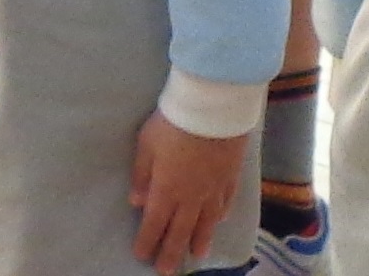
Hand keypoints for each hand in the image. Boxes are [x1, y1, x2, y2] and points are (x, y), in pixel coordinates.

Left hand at [128, 112, 244, 274]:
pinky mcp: (231, 178)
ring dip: (199, 241)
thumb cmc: (173, 123)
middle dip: (171, 252)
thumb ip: (142, 174)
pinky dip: (220, 217)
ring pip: (206, 223)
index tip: (142, 256)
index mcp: (167, 190)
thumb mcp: (146, 144)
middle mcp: (191, 197)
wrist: (213, 108)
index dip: (147, 241)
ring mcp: (214, 190)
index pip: (154, 223)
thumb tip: (137, 202)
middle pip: (180, 231)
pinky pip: (225, 203)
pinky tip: (219, 222)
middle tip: (167, 271)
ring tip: (196, 255)